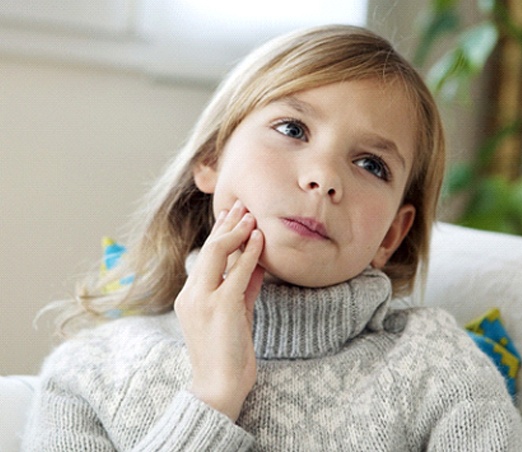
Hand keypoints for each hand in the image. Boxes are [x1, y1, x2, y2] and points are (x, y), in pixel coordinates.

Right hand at [174, 200, 263, 421]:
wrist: (219, 387)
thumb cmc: (228, 352)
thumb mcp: (236, 313)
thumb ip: (243, 286)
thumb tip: (257, 262)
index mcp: (190, 296)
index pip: (205, 256)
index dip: (220, 233)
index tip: (231, 216)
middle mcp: (191, 294)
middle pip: (209, 248)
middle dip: (227, 224)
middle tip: (241, 205)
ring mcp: (204, 299)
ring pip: (218, 253)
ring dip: (237, 231)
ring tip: (251, 214)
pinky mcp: (221, 306)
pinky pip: (238, 272)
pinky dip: (250, 252)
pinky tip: (259, 238)